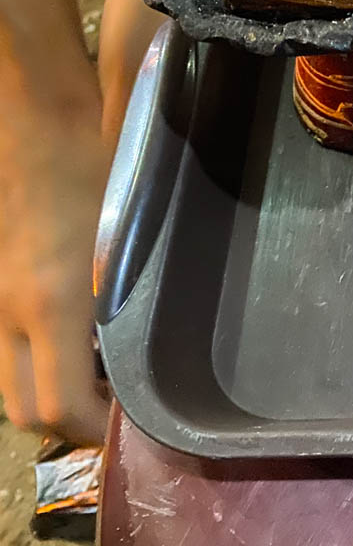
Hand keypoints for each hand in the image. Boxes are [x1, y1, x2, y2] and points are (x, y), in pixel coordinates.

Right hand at [0, 78, 109, 443]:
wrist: (42, 116)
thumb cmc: (97, 166)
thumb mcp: (131, 236)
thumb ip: (130, 303)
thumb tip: (145, 358)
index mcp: (49, 305)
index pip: (57, 407)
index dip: (93, 429)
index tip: (131, 425)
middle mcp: (9, 313)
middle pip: (23, 410)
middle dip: (70, 423)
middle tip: (119, 409)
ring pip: (10, 380)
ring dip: (52, 391)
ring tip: (106, 374)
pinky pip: (7, 347)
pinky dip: (38, 361)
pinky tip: (81, 336)